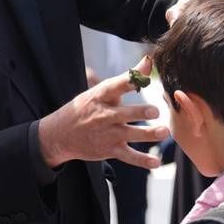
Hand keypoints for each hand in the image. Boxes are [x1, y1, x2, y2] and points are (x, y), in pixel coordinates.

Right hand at [38, 56, 165, 169]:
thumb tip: (148, 61)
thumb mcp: (99, 91)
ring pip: (130, 134)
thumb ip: (126, 78)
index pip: (117, 85)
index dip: (133, 77)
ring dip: (148, 134)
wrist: (60, 134)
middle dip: (140, 112)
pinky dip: (143, 160)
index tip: (147, 69)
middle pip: (125, 113)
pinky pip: (129, 156)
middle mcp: (105, 115)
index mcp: (101, 96)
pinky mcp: (110, 150)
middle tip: (155, 111)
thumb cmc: (85, 108)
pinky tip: (156, 162)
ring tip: (164, 132)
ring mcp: (108, 134)